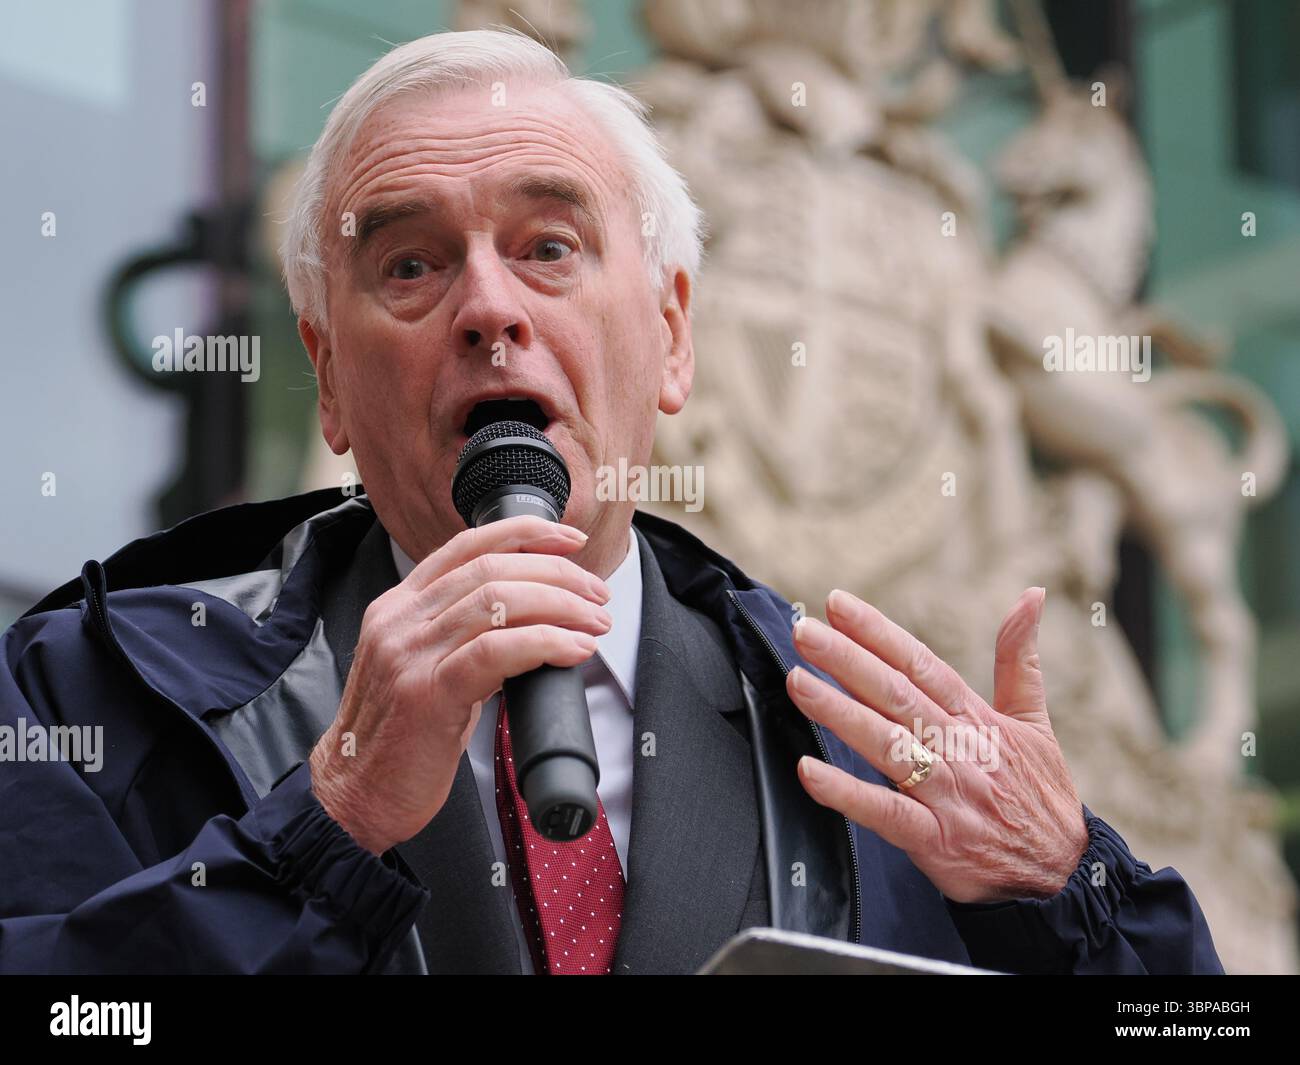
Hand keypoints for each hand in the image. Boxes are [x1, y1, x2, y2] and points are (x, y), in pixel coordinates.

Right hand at [308, 516, 611, 854]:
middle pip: (491, 569)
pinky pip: (496, 651)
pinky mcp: (427, 694)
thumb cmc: (398, 738)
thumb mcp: (424, 667)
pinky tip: (573, 651)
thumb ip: (463, 634)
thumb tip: (534, 618)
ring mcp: (409, 655)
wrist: (354, 795)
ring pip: (498, 601)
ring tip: (594, 624)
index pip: (466, 545)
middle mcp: (400, 621)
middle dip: (557, 574)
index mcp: (399, 607)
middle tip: (596, 596)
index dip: (525, 534)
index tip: (568, 541)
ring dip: (561, 607)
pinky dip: (546, 643)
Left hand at [787, 587, 1089, 903]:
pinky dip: (846, 792)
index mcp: (977, 719)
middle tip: (805, 630)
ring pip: (887, 746)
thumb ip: (1019, 658)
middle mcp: (960, 750)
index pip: (921, 665)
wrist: (1064, 876)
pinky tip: (809, 770)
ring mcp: (947, 795)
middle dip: (848, 660)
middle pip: (897, 696)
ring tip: (799, 683)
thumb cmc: (1040, 794)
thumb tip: (1030, 596)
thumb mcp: (1035, 721)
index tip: (838, 605)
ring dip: (840, 713)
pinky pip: (885, 813)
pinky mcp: (935, 840)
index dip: (878, 633)